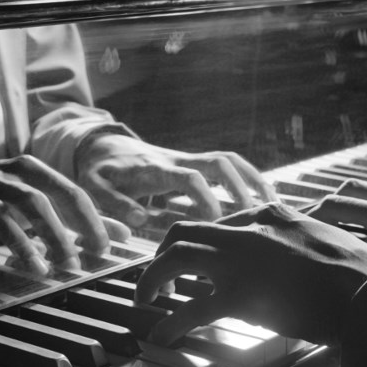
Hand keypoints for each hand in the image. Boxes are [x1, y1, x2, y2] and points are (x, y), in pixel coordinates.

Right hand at [0, 155, 128, 275]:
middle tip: (96, 255)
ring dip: (52, 234)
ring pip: (31, 202)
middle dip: (83, 224)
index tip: (111, 248)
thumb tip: (122, 233)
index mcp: (35, 171)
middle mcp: (17, 169)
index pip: (76, 192)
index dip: (96, 219)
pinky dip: (17, 242)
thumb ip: (73, 221)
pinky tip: (32, 264)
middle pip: (61, 192)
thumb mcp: (30, 212)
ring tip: (65, 265)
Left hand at [75, 133, 276, 226]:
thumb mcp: (94, 188)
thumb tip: (140, 221)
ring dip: (251, 179)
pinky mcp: (195, 166)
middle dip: (239, 186)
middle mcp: (177, 160)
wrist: (100, 145)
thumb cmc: (98, 172)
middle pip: (218, 163)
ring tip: (272, 205)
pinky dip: (248, 178)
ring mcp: (189, 161)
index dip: (206, 198)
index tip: (219, 221)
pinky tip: (266, 199)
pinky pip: (228, 167)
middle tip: (255, 215)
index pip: (189, 177)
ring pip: (228, 161)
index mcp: (154, 169)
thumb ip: (115, 205)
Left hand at [135, 203, 366, 346]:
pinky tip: (163, 337)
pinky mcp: (241, 295)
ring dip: (151, 277)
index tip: (195, 263)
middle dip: (162, 253)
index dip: (202, 246)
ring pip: (175, 257)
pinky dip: (171, 324)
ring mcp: (241, 260)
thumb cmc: (360, 274)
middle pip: (184, 231)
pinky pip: (191, 310)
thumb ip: (296, 246)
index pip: (219, 223)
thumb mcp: (323, 244)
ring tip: (144, 299)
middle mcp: (248, 230)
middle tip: (157, 277)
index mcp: (270, 214)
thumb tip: (287, 264)